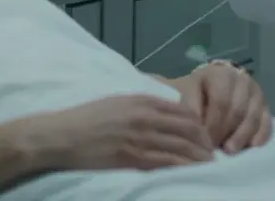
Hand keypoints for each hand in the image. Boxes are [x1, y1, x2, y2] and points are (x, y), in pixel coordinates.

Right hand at [24, 94, 215, 171]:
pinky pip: (168, 162)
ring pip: (182, 147)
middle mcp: (144, 116)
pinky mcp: (133, 157)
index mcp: (140, 100)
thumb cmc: (85, 120)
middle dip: (205, 143)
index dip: (200, 125)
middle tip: (213, 155)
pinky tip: (193, 173)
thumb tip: (161, 112)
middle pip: (188, 128)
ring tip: (209, 167)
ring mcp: (140, 137)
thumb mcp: (115, 103)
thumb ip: (139, 105)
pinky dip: (184, 168)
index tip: (205, 137)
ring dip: (200, 158)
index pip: (183, 111)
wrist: (61, 136)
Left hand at [177, 63, 273, 153]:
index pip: (221, 101)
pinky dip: (260, 137)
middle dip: (225, 132)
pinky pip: (267, 124)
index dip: (213, 123)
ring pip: (253, 118)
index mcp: (221, 74)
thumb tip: (195, 125)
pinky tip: (251, 148)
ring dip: (241, 137)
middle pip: (238, 111)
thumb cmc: (195, 90)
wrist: (209, 85)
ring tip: (229, 151)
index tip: (203, 140)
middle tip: (214, 148)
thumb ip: (188, 104)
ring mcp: (257, 94)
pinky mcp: (266, 108)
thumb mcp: (185, 91)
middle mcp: (243, 80)